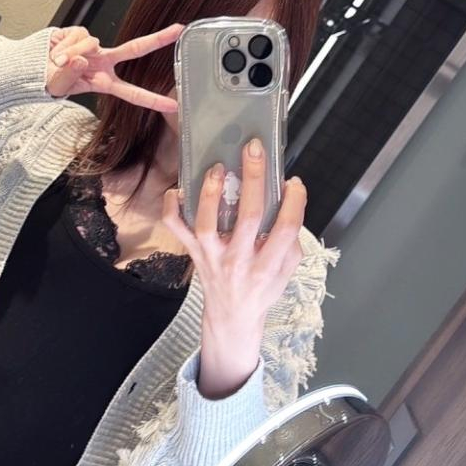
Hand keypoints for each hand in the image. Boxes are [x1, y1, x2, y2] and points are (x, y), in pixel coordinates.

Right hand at [46, 24, 183, 111]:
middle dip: (157, 38)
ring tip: (57, 62)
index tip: (172, 105)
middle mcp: (104, 63)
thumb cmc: (48, 81)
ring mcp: (94, 47)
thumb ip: (70, 76)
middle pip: (135, 49)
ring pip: (91, 43)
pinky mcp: (81, 32)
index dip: (152, 99)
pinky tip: (57, 50)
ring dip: (70, 53)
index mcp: (104, 82)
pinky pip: (78, 35)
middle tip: (179, 29)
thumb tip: (82, 59)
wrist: (32, 66)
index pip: (132, 93)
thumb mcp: (59, 88)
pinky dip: (64, 45)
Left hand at [162, 138, 307, 396]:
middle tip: (254, 149)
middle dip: (254, 179)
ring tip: (217, 167)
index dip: (294, 202)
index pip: (285, 230)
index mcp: (268, 265)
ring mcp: (213, 257)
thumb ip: (290, 240)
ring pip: (207, 223)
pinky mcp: (193, 253)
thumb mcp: (287, 271)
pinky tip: (178, 190)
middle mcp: (240, 261)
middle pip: (249, 217)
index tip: (294, 181)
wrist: (232, 316)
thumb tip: (288, 198)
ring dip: (211, 193)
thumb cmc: (262, 287)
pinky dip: (172, 208)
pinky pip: (176, 229)